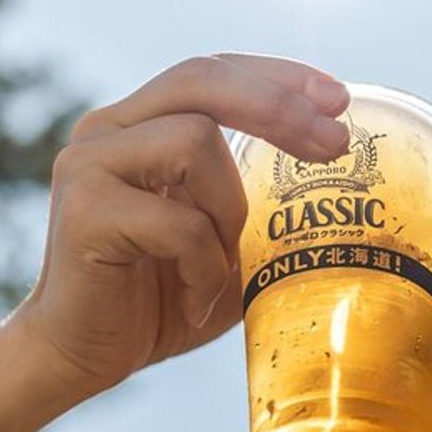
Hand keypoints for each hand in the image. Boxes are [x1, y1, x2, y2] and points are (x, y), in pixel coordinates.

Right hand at [12, 54, 350, 395]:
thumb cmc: (163, 301)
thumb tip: (350, 182)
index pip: (211, 72)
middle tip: (335, 145)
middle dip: (278, 106)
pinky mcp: (84, 213)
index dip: (277, 76)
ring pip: (195, 142)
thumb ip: (259, 201)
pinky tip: (195, 304)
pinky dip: (205, 269)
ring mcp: (89, 166)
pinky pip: (180, 222)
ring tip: (221, 268)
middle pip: (200, 79)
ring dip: (230, 212)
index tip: (339, 99)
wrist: (82, 358)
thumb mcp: (225, 240)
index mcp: (139, 125)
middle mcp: (107, 131)